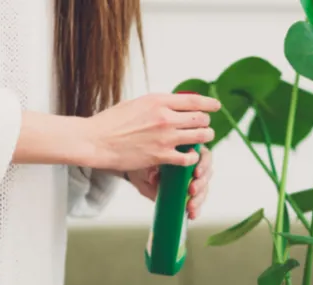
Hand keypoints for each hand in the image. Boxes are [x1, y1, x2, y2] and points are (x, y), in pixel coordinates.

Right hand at [84, 93, 219, 170]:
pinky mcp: (160, 156)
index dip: (209, 103)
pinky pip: (187, 157)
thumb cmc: (111, 122)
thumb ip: (156, 105)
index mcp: (158, 101)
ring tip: (203, 139)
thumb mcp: (136, 103)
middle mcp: (165, 117)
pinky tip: (190, 157)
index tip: (216, 106)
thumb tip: (171, 105)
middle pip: (200, 118)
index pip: (193, 100)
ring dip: (204, 138)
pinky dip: (192, 157)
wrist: (96, 140)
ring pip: (199, 136)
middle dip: (206, 122)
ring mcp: (164, 137)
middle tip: (205, 125)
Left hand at [126, 145, 212, 219]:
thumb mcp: (145, 166)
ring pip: (204, 189)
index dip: (203, 164)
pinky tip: (191, 215)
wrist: (139, 176)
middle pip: (207, 173)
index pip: (203, 156)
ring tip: (190, 206)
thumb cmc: (145, 165)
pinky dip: (196, 209)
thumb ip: (150, 170)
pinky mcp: (191, 196)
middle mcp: (194, 166)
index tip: (196, 173)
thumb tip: (154, 177)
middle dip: (201, 183)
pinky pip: (197, 202)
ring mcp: (194, 181)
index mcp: (188, 153)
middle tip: (192, 191)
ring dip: (199, 198)